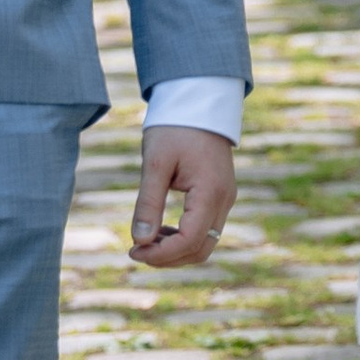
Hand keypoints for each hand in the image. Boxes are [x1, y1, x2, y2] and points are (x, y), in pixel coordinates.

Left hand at [131, 124, 236, 267]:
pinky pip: (206, 229)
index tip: (133, 251)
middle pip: (201, 250)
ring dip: (176, 251)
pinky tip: (161, 230)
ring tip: (146, 242)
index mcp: (210, 192)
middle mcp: (224, 200)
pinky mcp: (220, 196)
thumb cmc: (175, 128)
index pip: (189, 241)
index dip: (161, 254)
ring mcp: (225, 199)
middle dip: (168, 258)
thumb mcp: (155, 163)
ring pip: (206, 243)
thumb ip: (148, 203)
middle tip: (136, 252)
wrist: (199, 101)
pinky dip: (184, 238)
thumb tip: (140, 241)